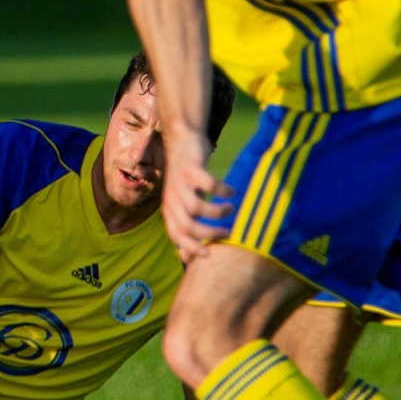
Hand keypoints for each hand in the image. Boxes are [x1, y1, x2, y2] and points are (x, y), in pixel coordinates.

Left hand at [161, 134, 231, 261]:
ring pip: (195, 207)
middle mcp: (172, 199)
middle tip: (228, 232)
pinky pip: (205, 182)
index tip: (210, 254)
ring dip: (217, 212)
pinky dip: (220, 189)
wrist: (182, 142)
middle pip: (187, 225)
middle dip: (209, 233)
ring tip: (230, 208)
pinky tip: (230, 190)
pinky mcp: (189, 167)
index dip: (190, 247)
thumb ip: (185, 229)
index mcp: (170, 211)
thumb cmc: (186, 180)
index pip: (176, 235)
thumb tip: (185, 257)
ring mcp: (179, 182)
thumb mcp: (183, 206)